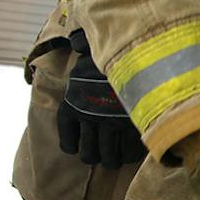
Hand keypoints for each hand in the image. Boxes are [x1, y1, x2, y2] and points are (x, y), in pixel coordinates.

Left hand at [57, 32, 146, 168]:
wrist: (130, 54)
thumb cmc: (107, 51)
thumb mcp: (89, 47)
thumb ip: (82, 46)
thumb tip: (77, 39)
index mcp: (71, 105)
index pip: (67, 136)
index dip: (71, 144)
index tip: (76, 146)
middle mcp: (87, 119)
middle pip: (88, 152)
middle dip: (94, 155)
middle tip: (103, 154)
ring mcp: (109, 124)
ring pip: (106, 156)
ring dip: (111, 159)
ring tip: (118, 158)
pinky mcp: (131, 125)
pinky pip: (129, 150)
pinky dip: (130, 154)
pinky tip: (132, 153)